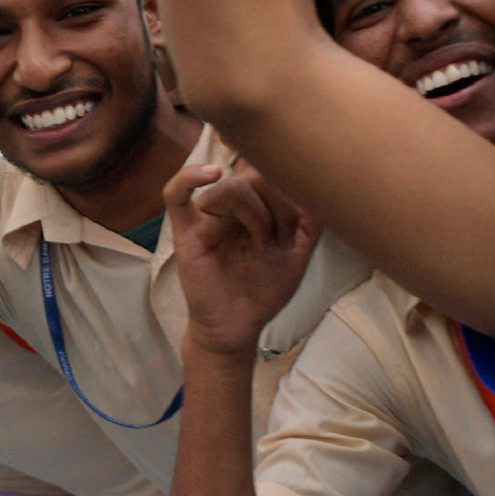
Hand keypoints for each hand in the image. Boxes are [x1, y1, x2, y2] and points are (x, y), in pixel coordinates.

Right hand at [166, 160, 321, 356]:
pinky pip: (175, 194)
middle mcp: (230, 205)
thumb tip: (319, 182)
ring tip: (266, 243)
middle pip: (254, 176)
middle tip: (286, 239)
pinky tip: (212, 173)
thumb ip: (310, 218)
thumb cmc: (264, 289)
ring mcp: (207, 216)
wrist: (240, 325)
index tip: (301, 219)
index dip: (289, 185)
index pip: (269, 170)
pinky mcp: (186, 232)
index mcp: (255, 203)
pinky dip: (189, 177)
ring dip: (257, 213)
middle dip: (280, 205)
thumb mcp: (299, 252)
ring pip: (230, 188)